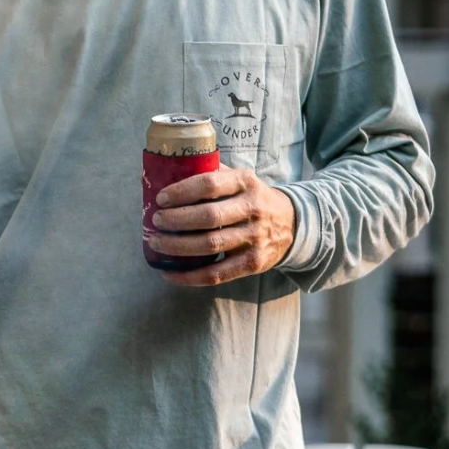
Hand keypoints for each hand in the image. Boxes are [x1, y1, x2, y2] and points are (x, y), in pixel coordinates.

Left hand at [148, 163, 296, 286]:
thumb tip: (165, 172)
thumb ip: (211, 174)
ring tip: (156, 243)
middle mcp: (253, 209)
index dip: (181, 192)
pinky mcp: (253, 263)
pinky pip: (217, 273)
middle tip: (156, 221)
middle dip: (176, 220)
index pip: (210, 184)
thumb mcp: (239, 179)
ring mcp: (255, 238)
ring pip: (210, 245)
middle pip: (208, 217)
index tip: (161, 199)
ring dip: (177, 247)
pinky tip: (169, 273)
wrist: (293, 223)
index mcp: (246, 183)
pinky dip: (189, 276)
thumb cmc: (251, 198)